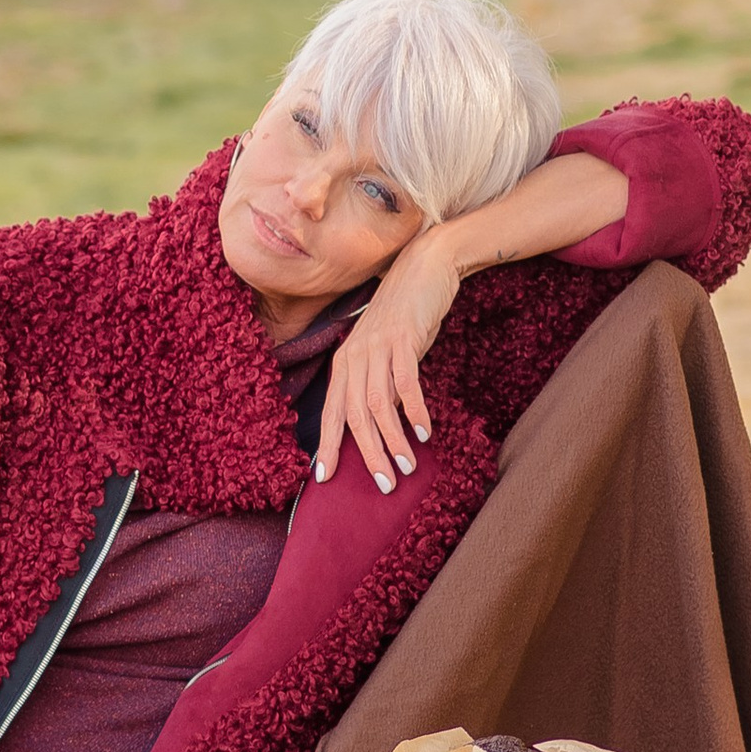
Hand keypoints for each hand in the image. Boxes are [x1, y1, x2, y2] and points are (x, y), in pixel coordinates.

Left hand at [310, 148, 631, 491]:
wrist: (425, 266)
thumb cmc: (405, 315)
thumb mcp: (384, 352)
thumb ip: (378, 383)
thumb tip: (380, 423)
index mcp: (344, 362)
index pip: (331, 411)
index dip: (328, 446)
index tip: (326, 480)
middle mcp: (354, 356)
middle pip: (353, 415)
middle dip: (367, 454)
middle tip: (384, 485)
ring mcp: (376, 347)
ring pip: (376, 403)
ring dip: (392, 439)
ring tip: (406, 467)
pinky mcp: (402, 338)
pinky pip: (405, 381)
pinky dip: (413, 409)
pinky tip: (423, 431)